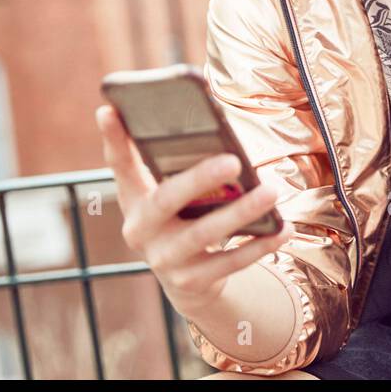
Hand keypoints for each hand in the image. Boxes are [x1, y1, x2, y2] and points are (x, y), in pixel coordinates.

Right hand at [96, 104, 291, 317]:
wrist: (189, 281)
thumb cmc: (187, 218)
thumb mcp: (176, 194)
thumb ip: (184, 166)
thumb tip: (216, 127)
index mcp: (134, 199)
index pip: (120, 165)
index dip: (113, 139)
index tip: (107, 109)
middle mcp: (141, 230)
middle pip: (166, 200)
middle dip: (199, 179)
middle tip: (233, 160)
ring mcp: (163, 259)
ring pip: (203, 234)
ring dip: (241, 212)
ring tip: (271, 191)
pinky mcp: (190, 282)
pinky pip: (229, 263)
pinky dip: (259, 245)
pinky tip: (282, 229)